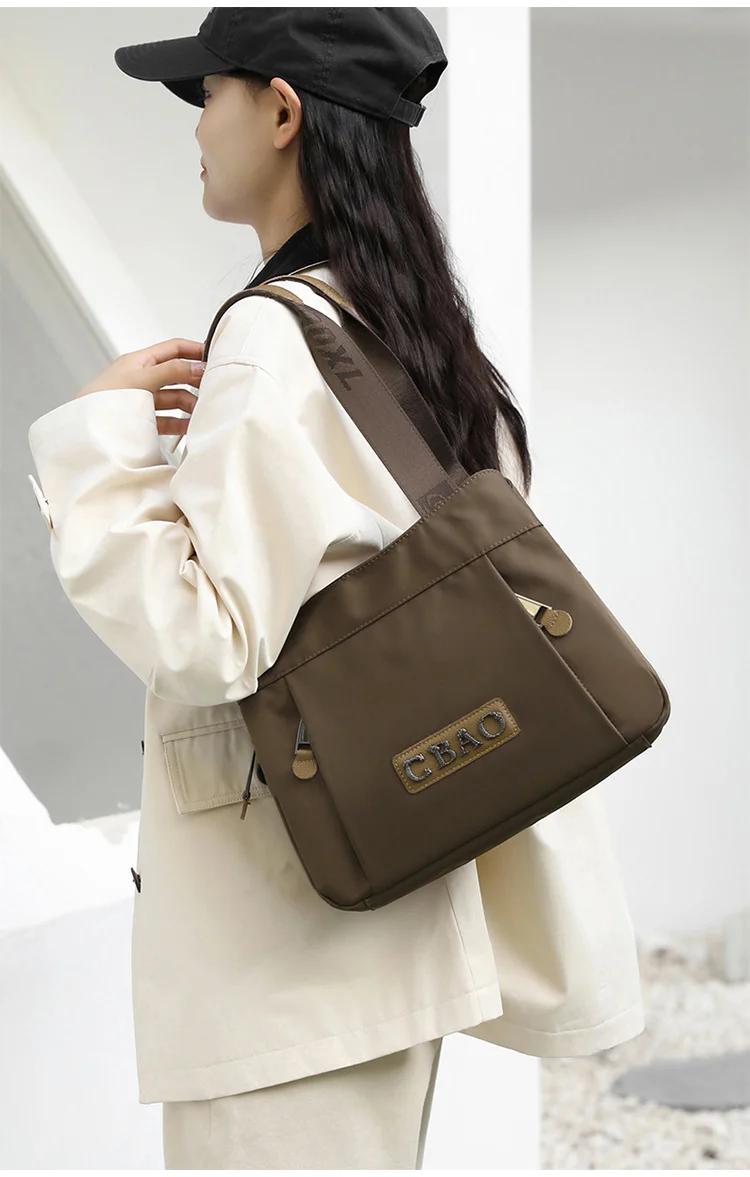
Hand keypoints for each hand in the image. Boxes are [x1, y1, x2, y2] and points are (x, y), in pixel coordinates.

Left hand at [74, 337, 206, 439]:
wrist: (83, 430)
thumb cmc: (104, 399)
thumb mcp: (142, 378)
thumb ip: (172, 371)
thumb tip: (200, 366)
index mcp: (140, 362)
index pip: (174, 349)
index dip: (195, 350)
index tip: (215, 358)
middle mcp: (142, 378)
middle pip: (177, 374)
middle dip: (195, 381)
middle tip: (214, 388)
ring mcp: (143, 400)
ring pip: (174, 397)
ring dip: (190, 403)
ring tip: (203, 412)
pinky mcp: (143, 421)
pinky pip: (168, 418)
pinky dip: (181, 422)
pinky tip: (191, 426)